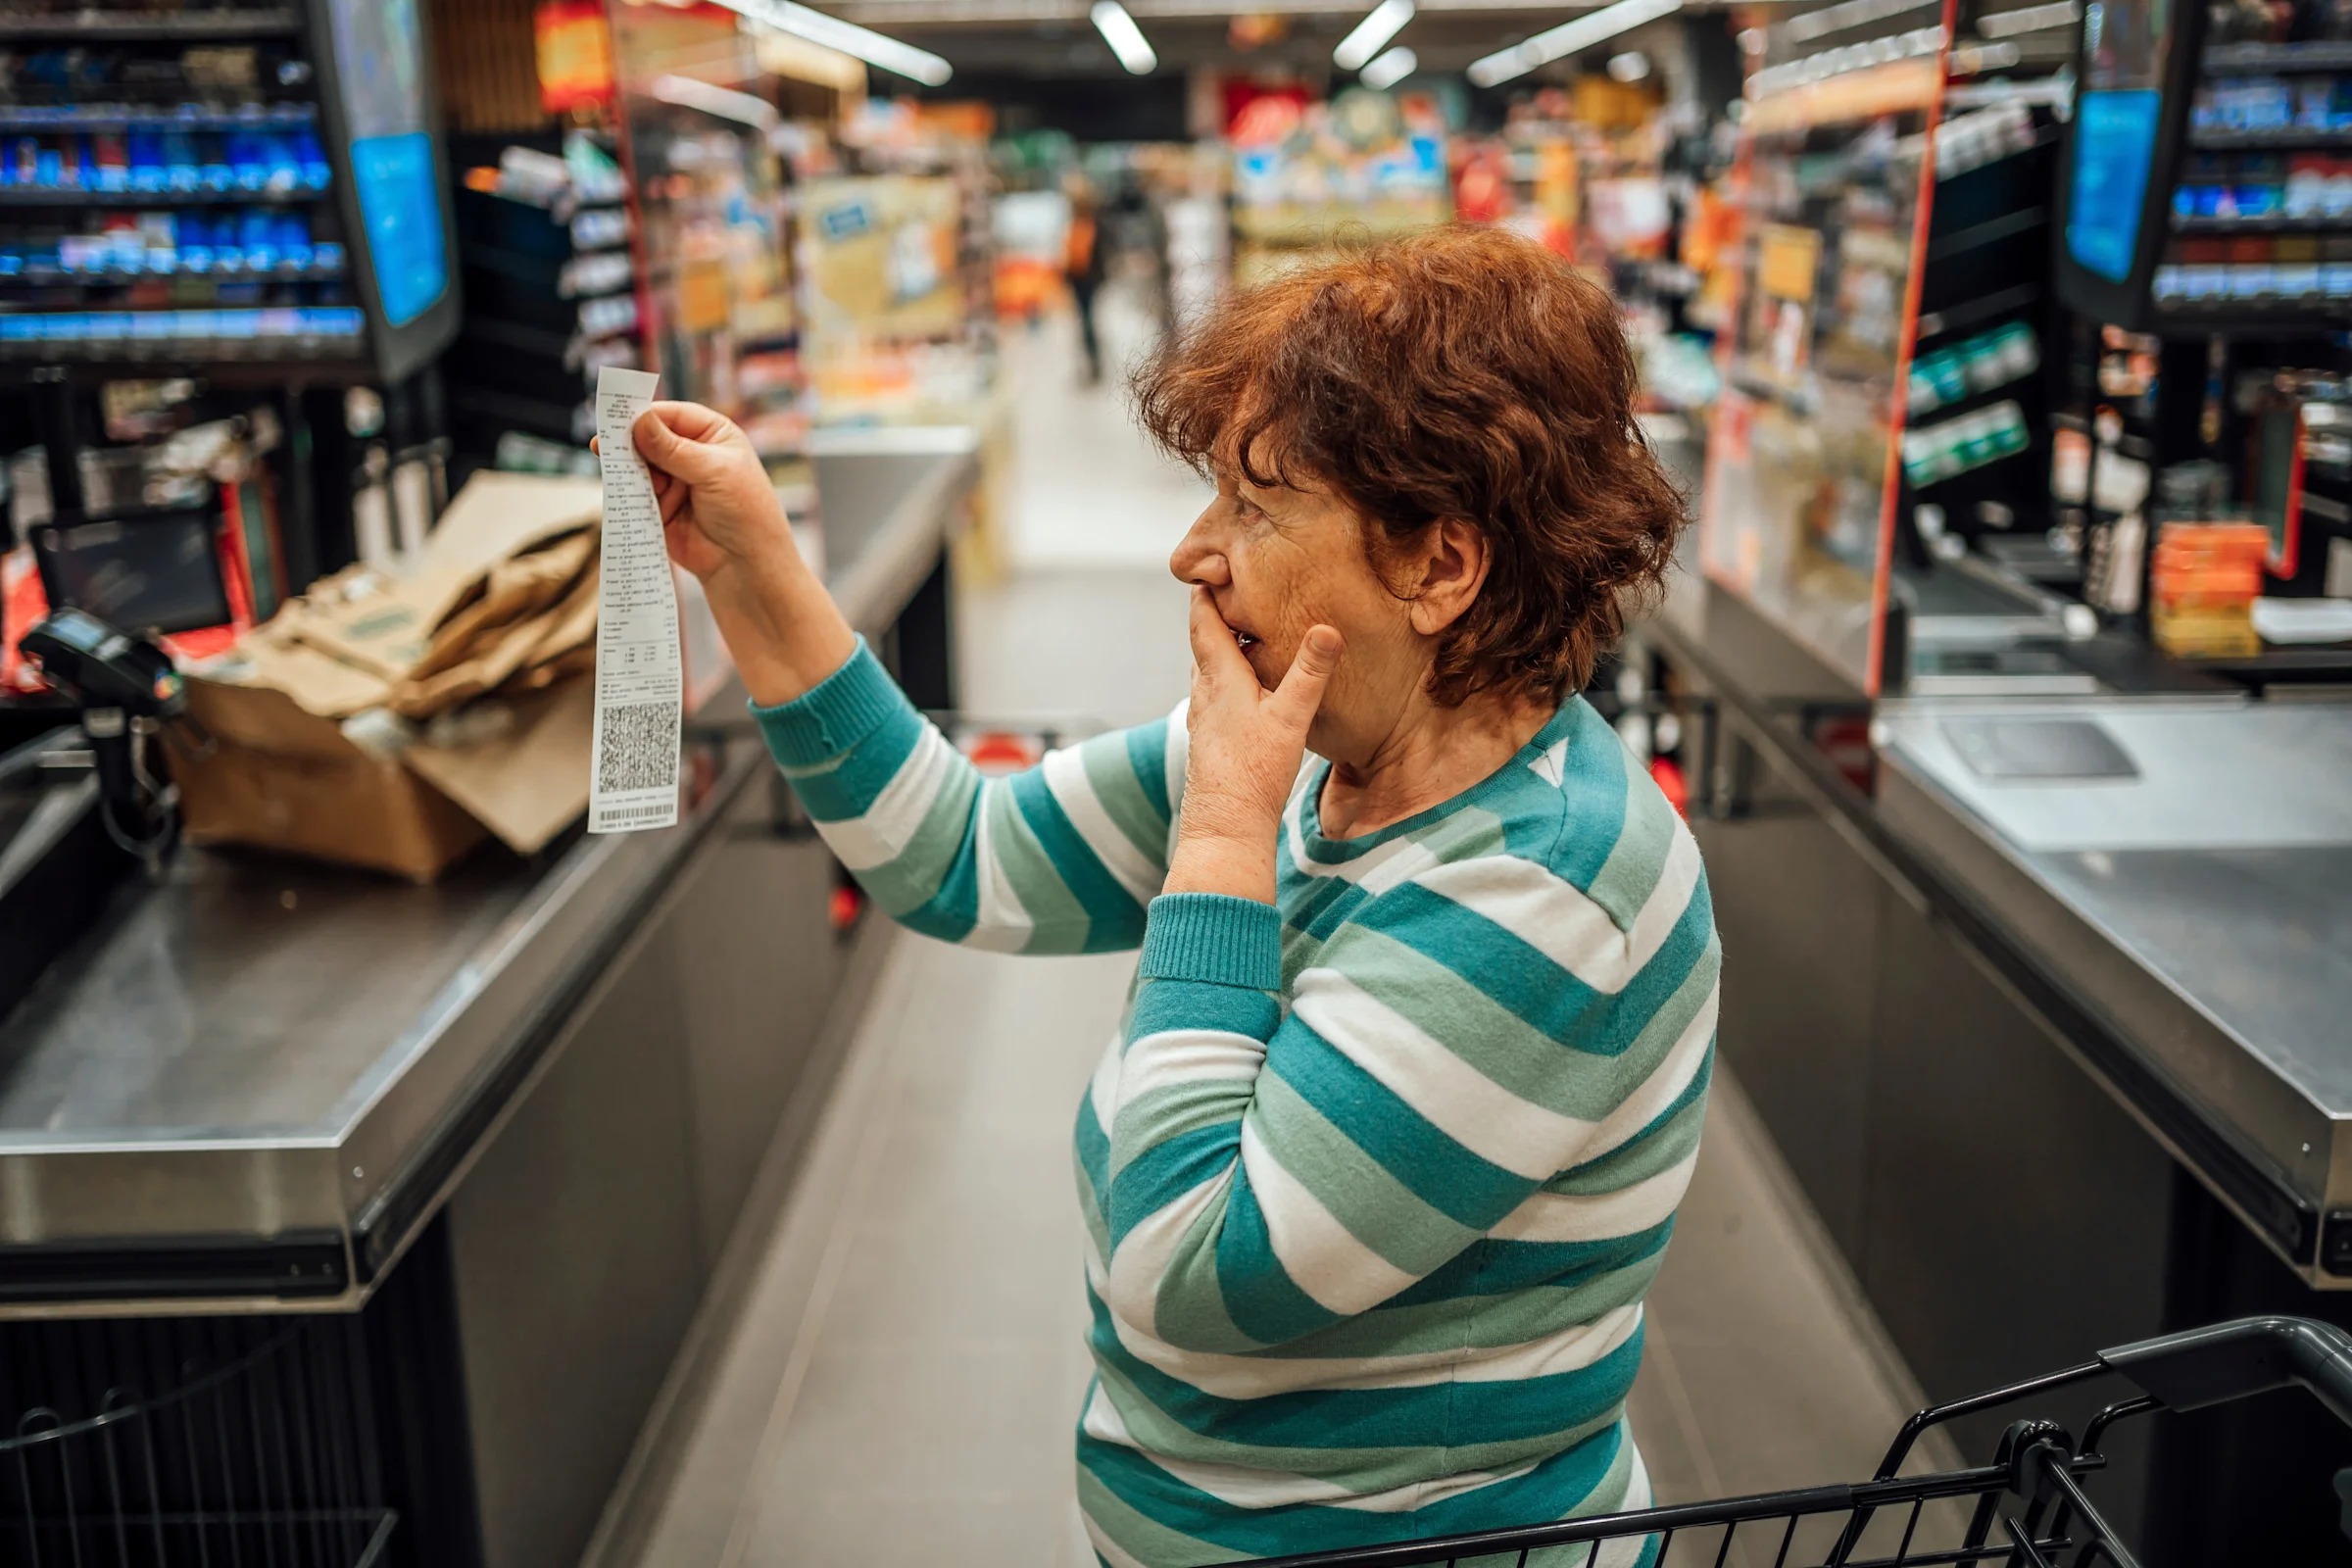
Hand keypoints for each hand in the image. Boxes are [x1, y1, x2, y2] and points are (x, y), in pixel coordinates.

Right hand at [595, 400, 852, 705]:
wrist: (745, 567)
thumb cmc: (746, 513)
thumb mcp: (714, 472)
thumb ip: (675, 449)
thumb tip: (640, 421)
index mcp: (713, 435)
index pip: (672, 414)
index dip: (645, 414)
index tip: (617, 416)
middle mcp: (691, 453)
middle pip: (649, 437)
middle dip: (629, 442)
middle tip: (604, 444)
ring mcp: (673, 481)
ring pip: (637, 465)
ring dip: (627, 468)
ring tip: (616, 472)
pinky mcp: (658, 507)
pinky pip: (634, 493)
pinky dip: (625, 492)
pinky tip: (620, 491)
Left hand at [1166, 587, 1343, 904]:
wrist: (1225, 831)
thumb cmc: (1253, 774)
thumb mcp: (1289, 718)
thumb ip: (1309, 673)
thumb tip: (1328, 628)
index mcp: (1218, 678)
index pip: (1203, 621)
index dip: (1206, 591)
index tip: (1214, 564)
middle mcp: (1204, 695)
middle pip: (1205, 643)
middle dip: (1219, 615)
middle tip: (1239, 589)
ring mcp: (1205, 720)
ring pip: (1211, 671)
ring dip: (1227, 649)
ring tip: (1251, 633)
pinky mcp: (1212, 743)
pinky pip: (1218, 697)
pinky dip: (1232, 680)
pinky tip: (1251, 692)